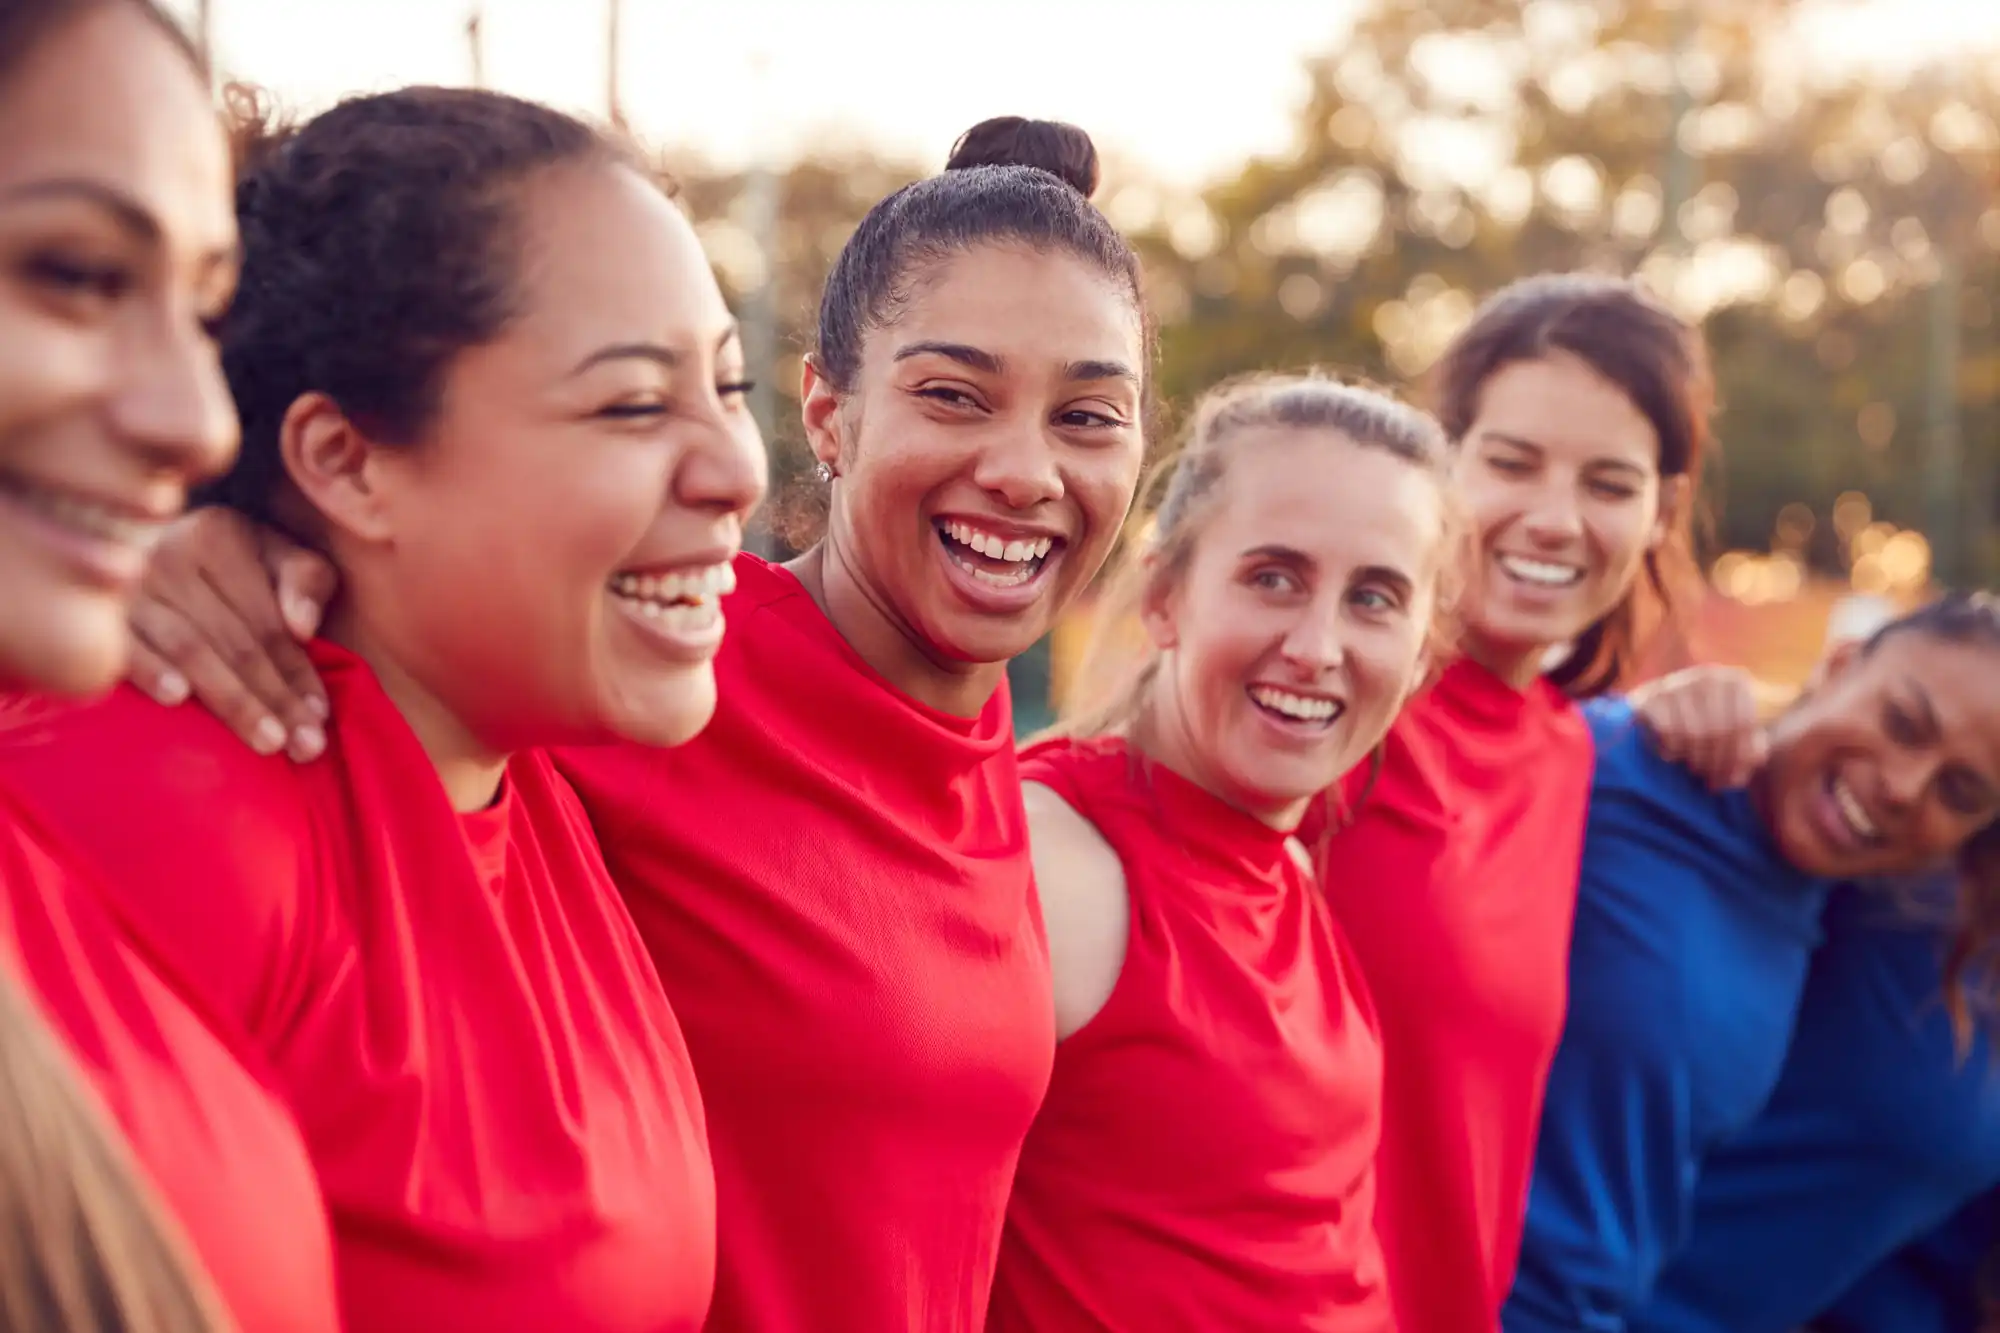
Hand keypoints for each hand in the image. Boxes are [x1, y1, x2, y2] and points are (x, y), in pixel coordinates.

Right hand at [127, 508, 340, 761]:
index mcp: (218, 534)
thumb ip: (307, 581)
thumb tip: (304, 627)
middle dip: (275, 699)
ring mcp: (127, 584)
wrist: (130, 542)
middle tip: (308, 748)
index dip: (298, 672)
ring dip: (232, 701)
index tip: (322, 717)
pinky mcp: (94, 613)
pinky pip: (125, 646)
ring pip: (191, 651)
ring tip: (269, 743)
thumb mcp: (275, 554)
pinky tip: (177, 699)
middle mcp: (169, 553)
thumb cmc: (224, 560)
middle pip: (235, 642)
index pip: (268, 621)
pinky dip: (150, 670)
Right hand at [1629, 664, 1768, 789]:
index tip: (1735, 780)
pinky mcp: (1651, 695)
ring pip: (1693, 734)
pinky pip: (1667, 732)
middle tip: (1714, 784)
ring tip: (1697, 770)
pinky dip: (1672, 750)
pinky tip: (1675, 755)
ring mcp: (1677, 683)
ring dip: (1695, 760)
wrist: (1667, 706)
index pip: (1743, 723)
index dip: (1740, 756)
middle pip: (1717, 730)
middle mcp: (1707, 676)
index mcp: (1736, 681)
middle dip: (1716, 763)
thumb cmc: (1713, 724)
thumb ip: (1752, 749)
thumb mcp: (1740, 735)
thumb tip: (1752, 763)